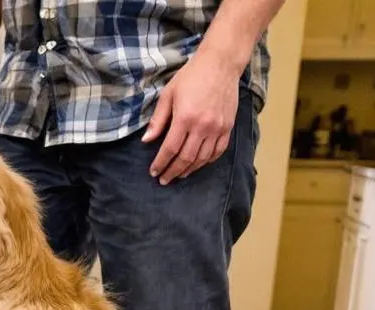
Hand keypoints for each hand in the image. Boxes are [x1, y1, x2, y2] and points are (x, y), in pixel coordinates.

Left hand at [143, 50, 239, 184]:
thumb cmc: (191, 76)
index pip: (170, 149)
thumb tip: (146, 140)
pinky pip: (218, 151)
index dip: (161, 163)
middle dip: (173, 171)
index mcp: (185, 118)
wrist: (220, 64)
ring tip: (179, 175)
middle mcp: (203, 126)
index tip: (154, 172)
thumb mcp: (168, 94)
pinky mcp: (228, 127)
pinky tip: (198, 164)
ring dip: (189, 170)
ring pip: (202, 158)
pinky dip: (207, 161)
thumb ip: (158, 120)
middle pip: (186, 158)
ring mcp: (218, 128)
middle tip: (164, 179)